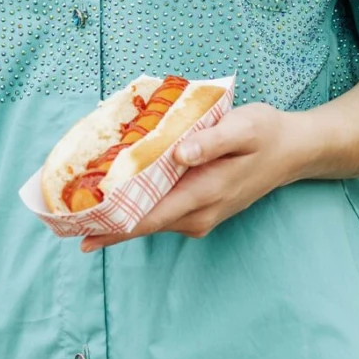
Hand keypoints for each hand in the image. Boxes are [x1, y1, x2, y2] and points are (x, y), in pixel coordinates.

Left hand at [78, 102, 307, 252]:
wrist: (293, 151)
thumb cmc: (266, 134)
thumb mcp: (244, 127)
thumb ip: (211, 140)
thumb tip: (178, 154)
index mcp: (204, 194)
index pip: (149, 217)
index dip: (113, 225)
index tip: (81, 231)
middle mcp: (199, 214)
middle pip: (143, 226)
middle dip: (105, 226)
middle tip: (64, 224)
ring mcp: (201, 217)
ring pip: (150, 223)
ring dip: (118, 220)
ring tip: (80, 214)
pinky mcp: (201, 211)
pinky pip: (161, 216)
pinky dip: (136, 211)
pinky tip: (115, 202)